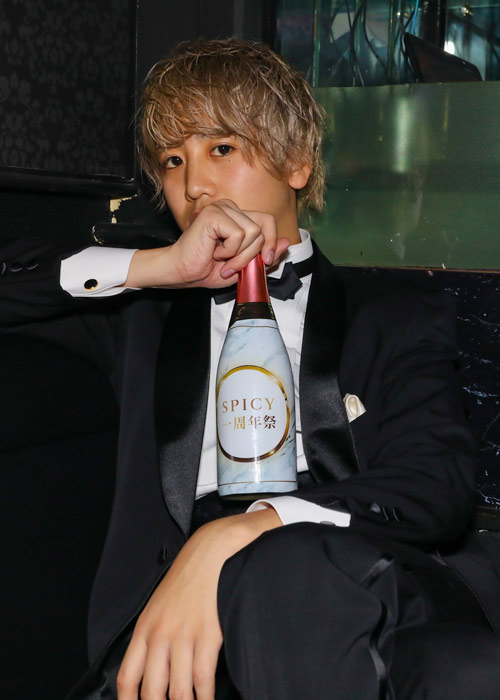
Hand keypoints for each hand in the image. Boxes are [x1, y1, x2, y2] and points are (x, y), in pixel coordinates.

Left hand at [116, 508, 280, 699]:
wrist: (209, 554)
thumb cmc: (185, 582)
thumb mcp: (158, 607)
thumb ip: (150, 639)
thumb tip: (148, 674)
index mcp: (144, 629)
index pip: (128, 678)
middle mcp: (160, 635)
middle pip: (152, 692)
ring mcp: (183, 636)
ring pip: (178, 692)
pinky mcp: (207, 635)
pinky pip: (202, 680)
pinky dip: (205, 698)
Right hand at [125, 200, 289, 289]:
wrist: (183, 273)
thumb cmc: (207, 268)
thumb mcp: (245, 265)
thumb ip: (266, 254)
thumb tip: (286, 243)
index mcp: (238, 216)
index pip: (268, 221)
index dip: (271, 243)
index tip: (264, 262)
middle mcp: (231, 207)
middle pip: (264, 226)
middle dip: (254, 253)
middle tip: (234, 266)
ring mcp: (222, 208)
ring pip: (254, 233)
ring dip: (240, 255)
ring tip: (222, 260)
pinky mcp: (214, 214)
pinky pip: (239, 234)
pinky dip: (229, 251)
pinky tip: (214, 252)